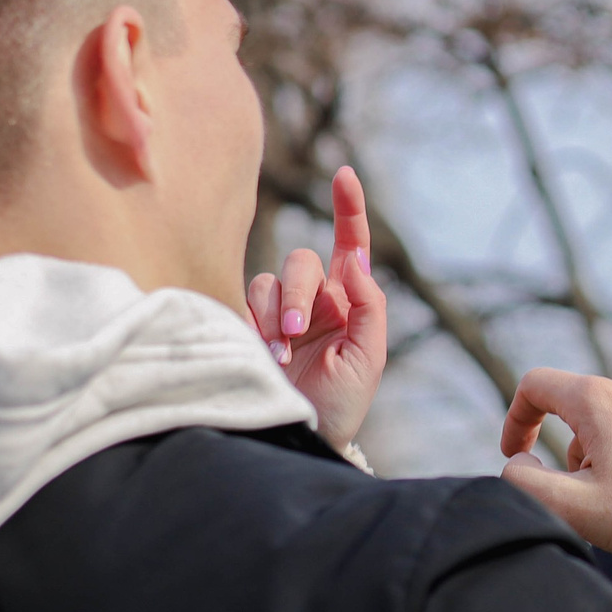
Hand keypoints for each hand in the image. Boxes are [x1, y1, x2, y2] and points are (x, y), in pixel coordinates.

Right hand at [247, 166, 387, 451]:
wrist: (303, 437)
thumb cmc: (341, 403)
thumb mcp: (367, 358)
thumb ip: (368, 305)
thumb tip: (356, 258)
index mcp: (349, 301)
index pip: (350, 245)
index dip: (348, 208)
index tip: (343, 174)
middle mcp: (314, 300)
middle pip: (300, 261)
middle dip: (297, 292)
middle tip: (295, 330)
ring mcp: (279, 313)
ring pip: (267, 280)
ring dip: (273, 314)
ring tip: (278, 354)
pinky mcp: (248, 327)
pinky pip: (244, 302)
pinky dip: (253, 323)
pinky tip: (263, 354)